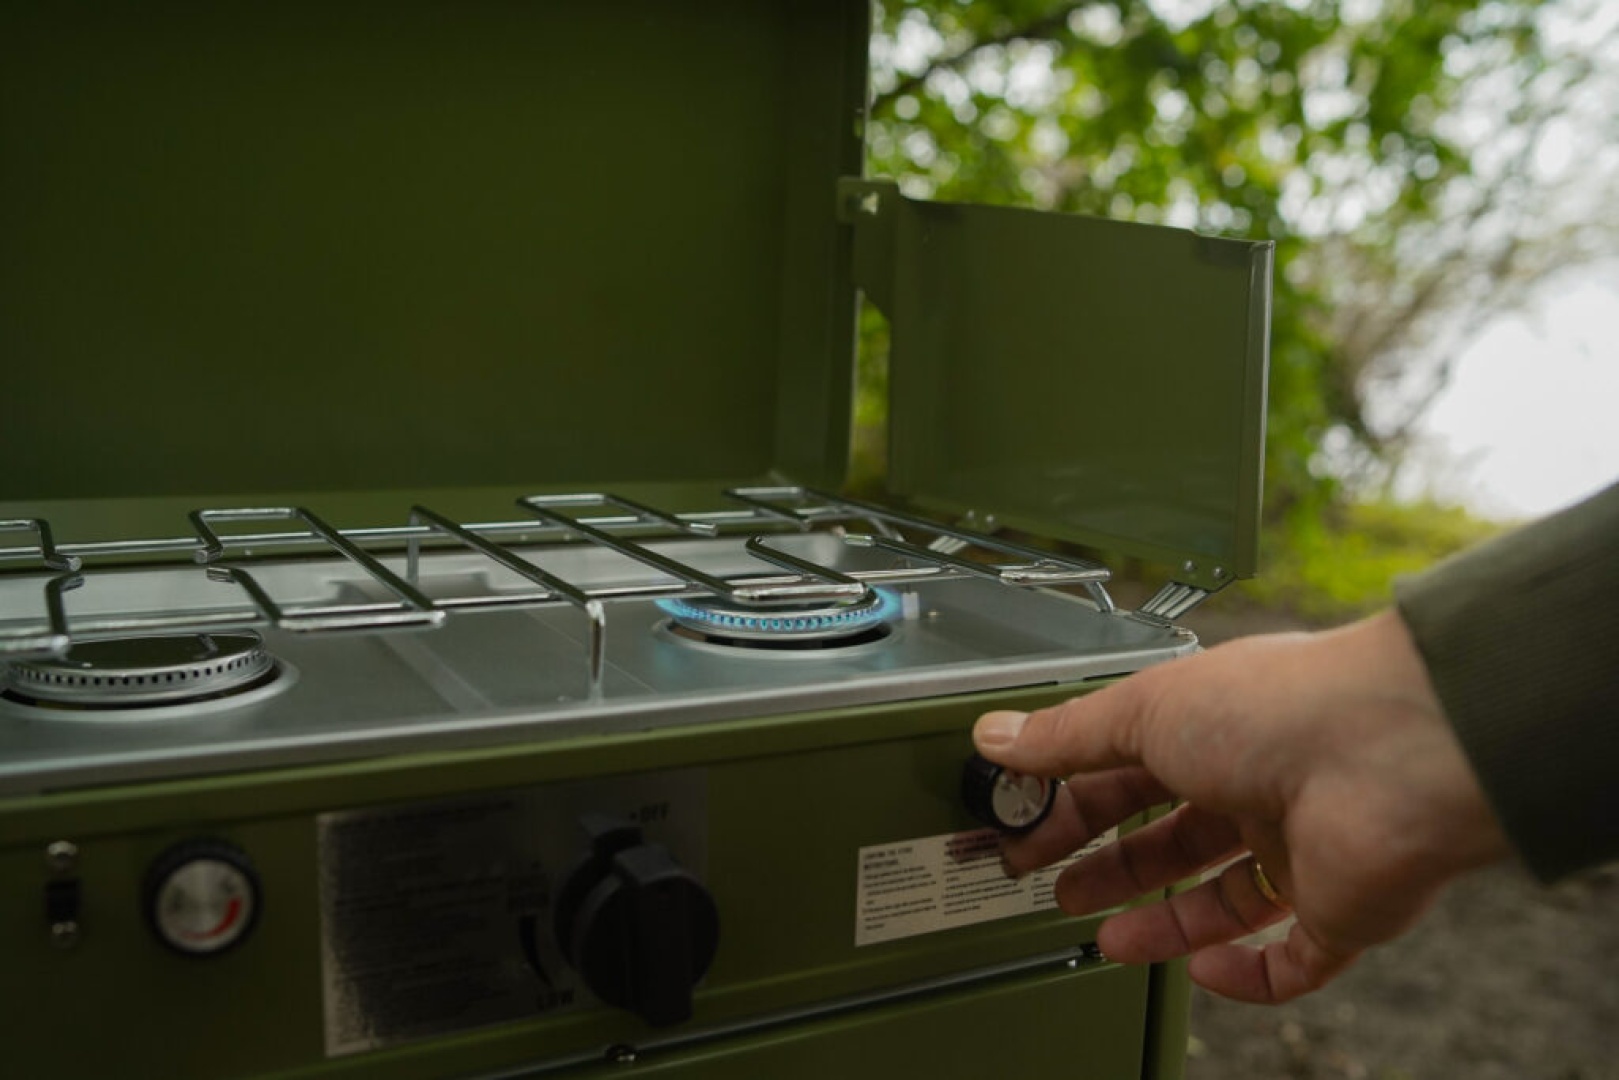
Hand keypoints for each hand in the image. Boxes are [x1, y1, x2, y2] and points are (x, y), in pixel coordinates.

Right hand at [972, 610, 1511, 1002]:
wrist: (1396, 758)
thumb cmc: (1281, 709)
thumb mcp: (1145, 711)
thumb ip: (1067, 736)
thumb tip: (995, 736)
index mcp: (1213, 726)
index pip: (1125, 768)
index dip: (1069, 800)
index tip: (1021, 825)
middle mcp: (1259, 784)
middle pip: (1167, 836)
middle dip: (1107, 862)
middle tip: (1051, 884)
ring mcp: (1302, 850)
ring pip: (1222, 901)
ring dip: (1161, 922)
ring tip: (1105, 937)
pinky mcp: (1340, 911)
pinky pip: (1294, 960)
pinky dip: (1248, 977)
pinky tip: (1205, 973)